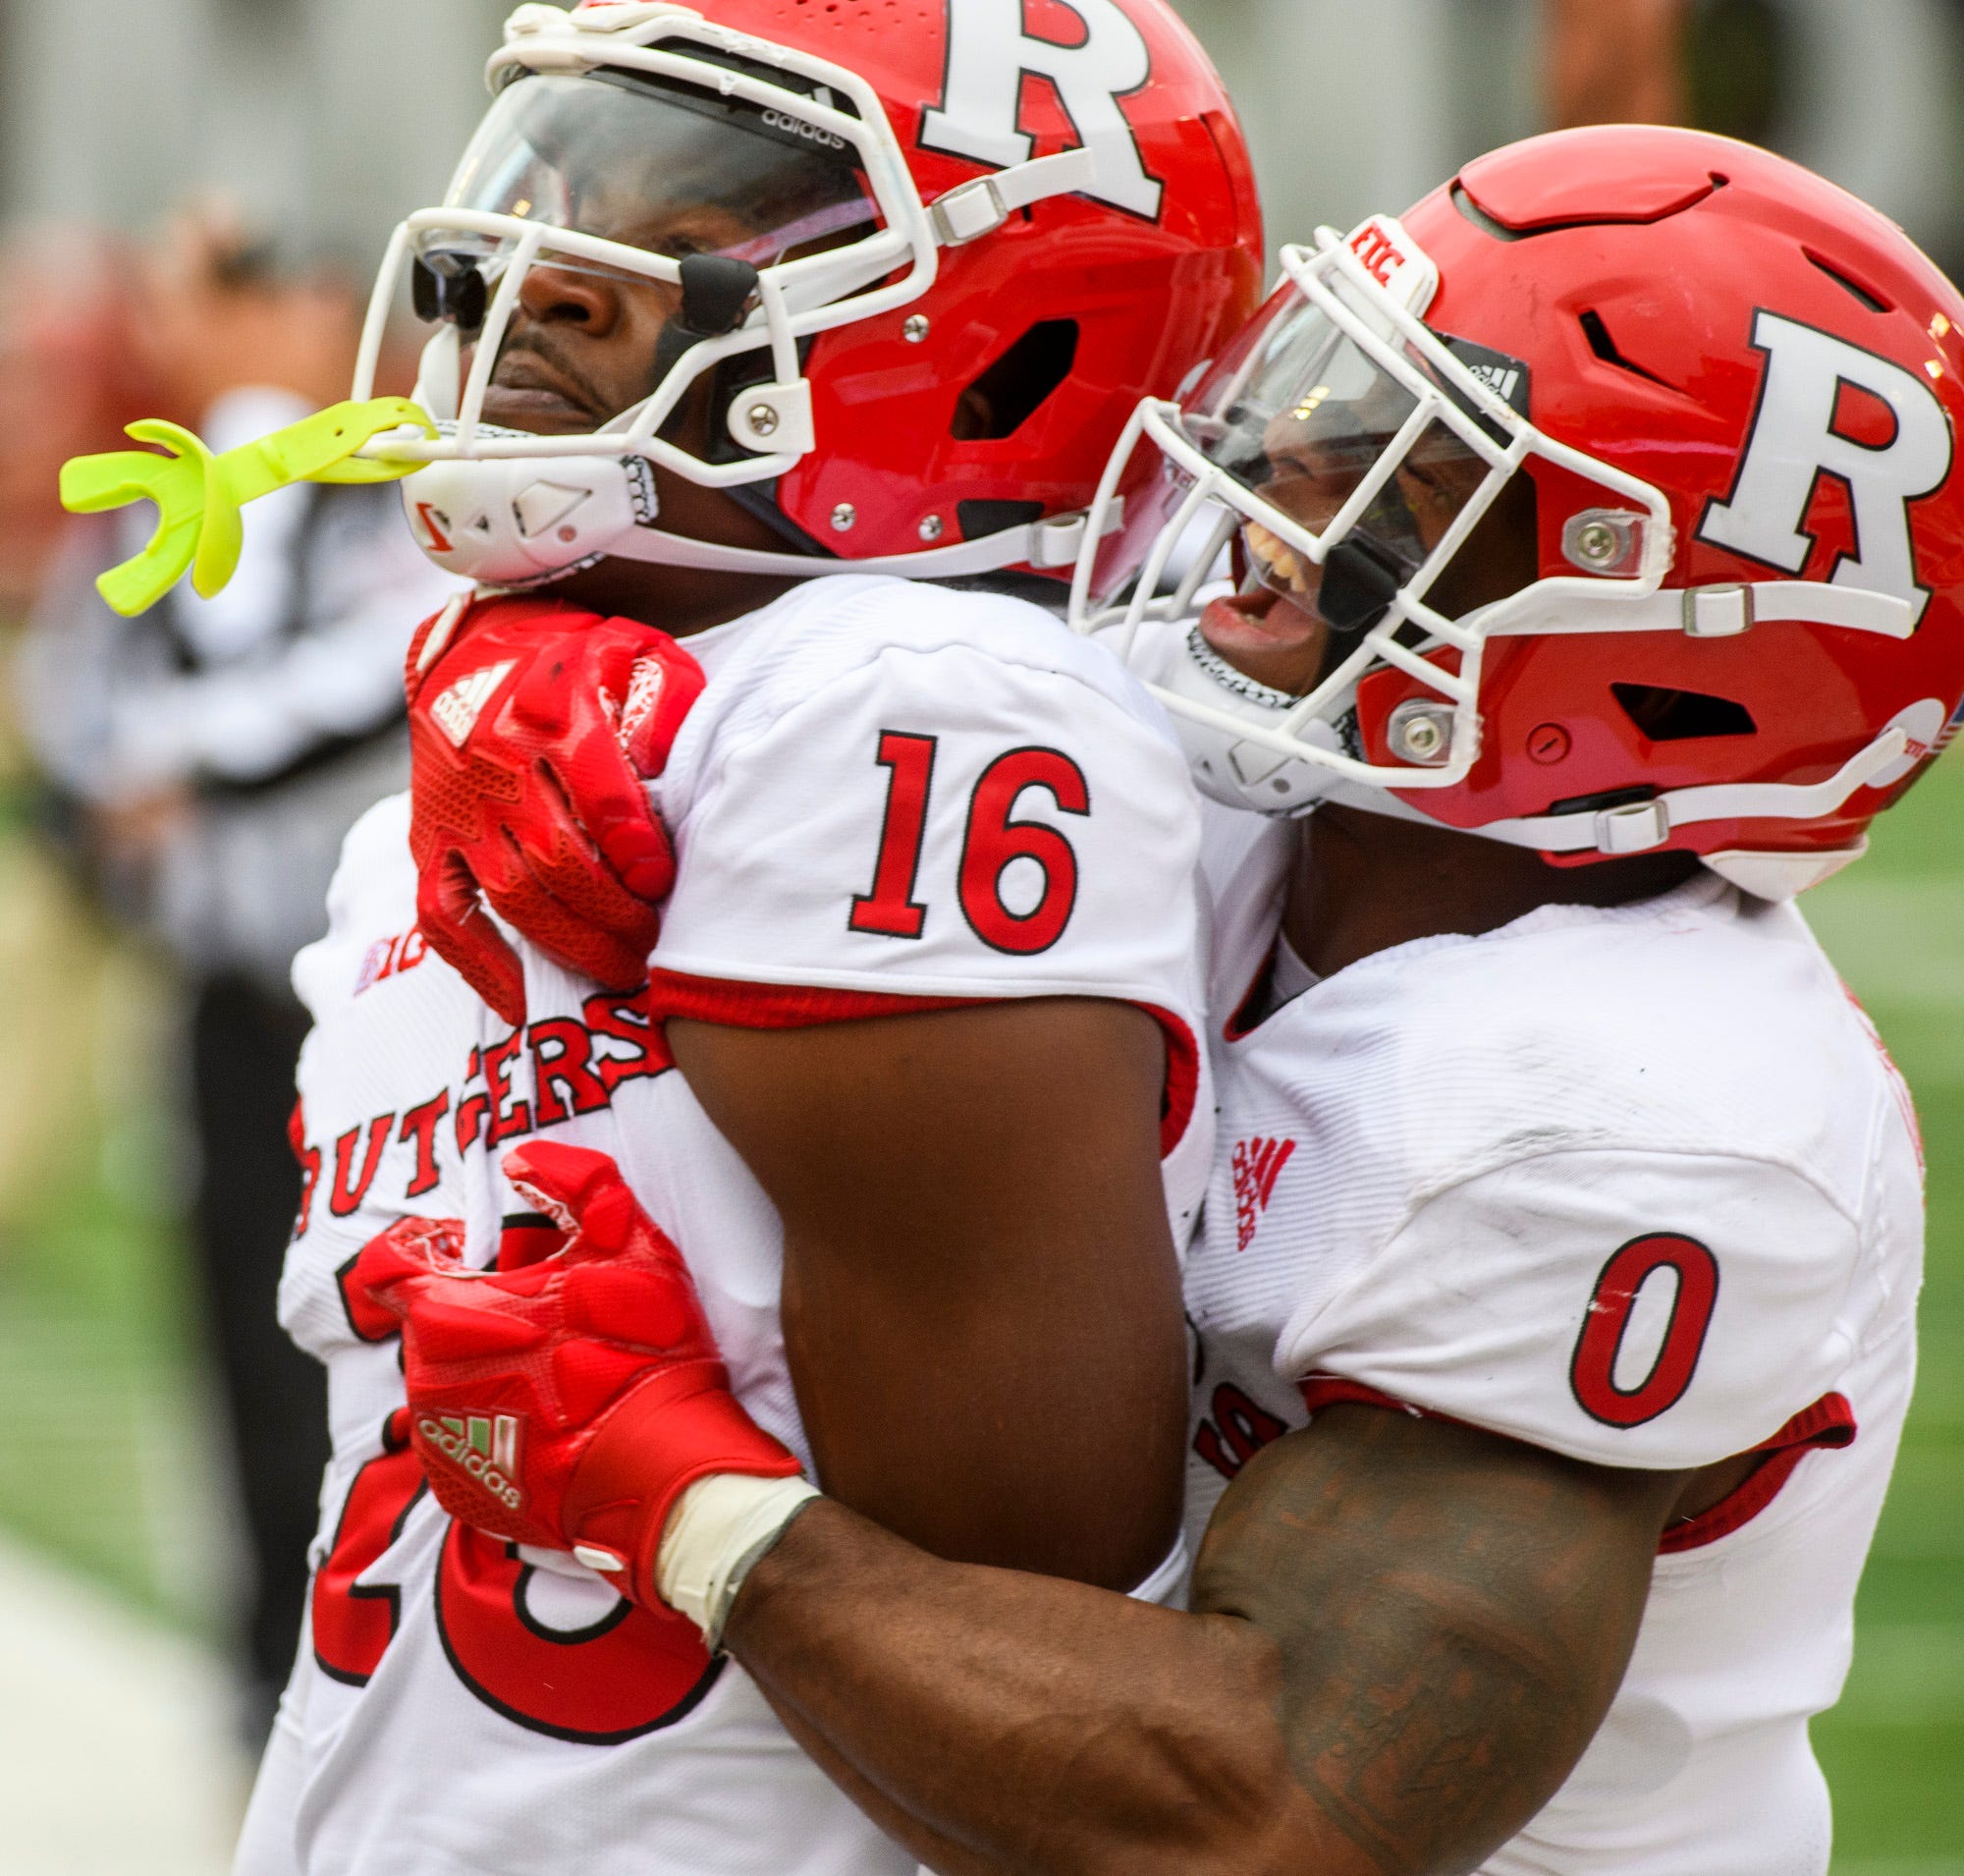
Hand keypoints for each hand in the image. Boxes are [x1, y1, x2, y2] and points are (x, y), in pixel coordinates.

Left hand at [351, 1142, 801, 1603]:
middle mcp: (426, 1379)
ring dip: (487, 1366)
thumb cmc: (640, 1350)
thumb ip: (572, 1181)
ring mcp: (441, 1442)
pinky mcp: (464, 1491)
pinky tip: (554, 1420)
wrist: (658, 1470)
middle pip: (430, 1322)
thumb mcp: (625, 1241)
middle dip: (477, 1307)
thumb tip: (521, 1157)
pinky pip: (467, 1439)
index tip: (468, 1250)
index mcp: (447, 1315)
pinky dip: (499, 1424)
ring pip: (448, 1381)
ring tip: (556, 1369)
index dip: (426, 1247)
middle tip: (545, 1308)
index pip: (385, 1265)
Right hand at [405, 597, 704, 1024]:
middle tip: (656, 946)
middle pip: (558, 859)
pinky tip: (522, 1003)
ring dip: (570, 944)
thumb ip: (663, 699)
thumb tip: (669, 765)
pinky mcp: (429, 839)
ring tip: (621, 972)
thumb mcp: (634, 652)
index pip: (598, 792)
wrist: (475, 649)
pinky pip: (442, 914)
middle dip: (614, 914)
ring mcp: (459, 808)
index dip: (635, 847)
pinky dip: (478, 965)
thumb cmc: (576, 661)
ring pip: (511, 894)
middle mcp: (497, 764)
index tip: (662, 883)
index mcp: (553, 713)